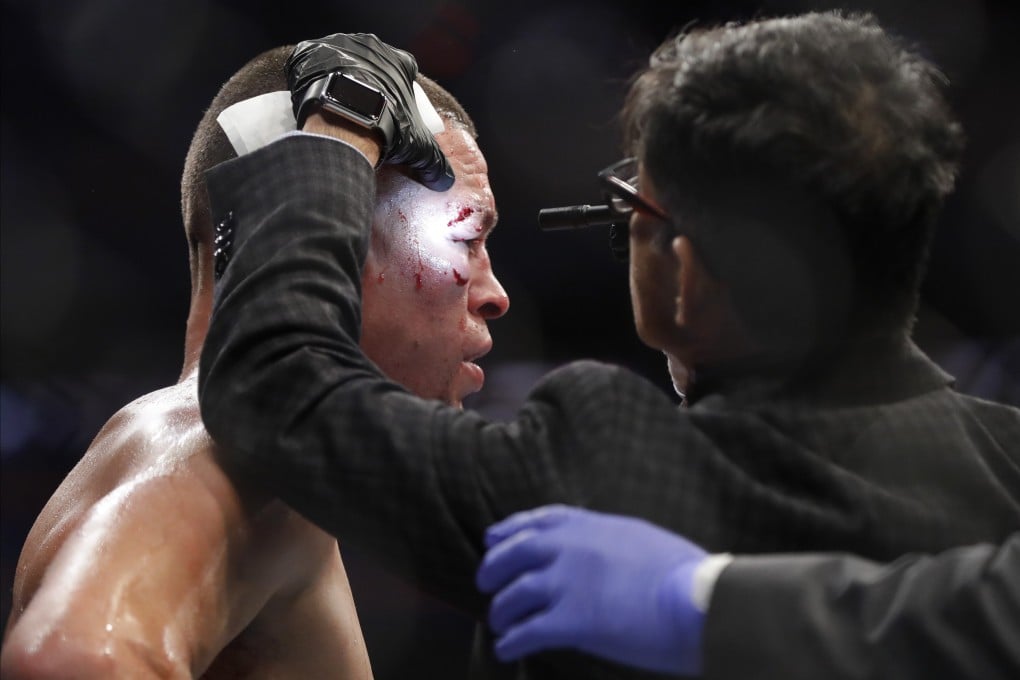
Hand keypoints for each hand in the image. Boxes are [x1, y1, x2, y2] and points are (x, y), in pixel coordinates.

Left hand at [286, 33, 453, 189]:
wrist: (344, 119)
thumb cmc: (387, 126)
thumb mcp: (418, 148)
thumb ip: (435, 163)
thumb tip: (445, 181)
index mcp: (400, 61)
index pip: (405, 71)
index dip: (400, 90)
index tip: (393, 108)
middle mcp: (370, 46)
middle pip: (371, 65)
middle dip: (368, 84)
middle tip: (363, 110)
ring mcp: (339, 45)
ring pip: (340, 61)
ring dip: (339, 78)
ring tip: (336, 106)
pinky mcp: (311, 51)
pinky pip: (310, 62)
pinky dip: (311, 76)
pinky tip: (314, 96)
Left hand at [476, 505, 707, 675]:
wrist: (696, 599)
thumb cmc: (684, 573)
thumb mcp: (641, 538)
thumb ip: (611, 540)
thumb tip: (601, 553)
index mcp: (591, 526)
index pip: (539, 520)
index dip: (510, 529)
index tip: (492, 537)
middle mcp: (571, 549)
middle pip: (514, 553)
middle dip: (493, 567)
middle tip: (484, 582)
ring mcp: (567, 584)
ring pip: (513, 594)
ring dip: (501, 610)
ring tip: (498, 622)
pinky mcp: (571, 621)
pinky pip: (526, 631)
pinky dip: (511, 641)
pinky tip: (507, 649)